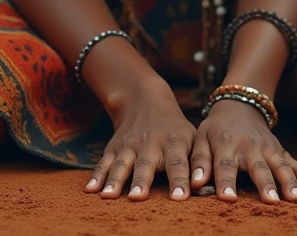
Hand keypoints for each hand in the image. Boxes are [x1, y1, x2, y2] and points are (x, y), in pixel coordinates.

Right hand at [85, 77, 194, 200]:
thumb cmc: (175, 129)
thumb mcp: (192, 138)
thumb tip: (206, 186)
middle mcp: (151, 143)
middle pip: (146, 164)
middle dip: (141, 181)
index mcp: (174, 142)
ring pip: (122, 163)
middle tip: (138, 198)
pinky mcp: (114, 147)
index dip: (179, 180)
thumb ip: (198, 162)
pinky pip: (103, 162)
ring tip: (109, 196)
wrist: (145, 100)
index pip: (178, 163)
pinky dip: (96, 175)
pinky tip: (90, 190)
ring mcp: (130, 145)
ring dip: (115, 179)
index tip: (180, 197)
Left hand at [190, 99, 296, 203]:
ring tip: (296, 199)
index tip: (228, 198)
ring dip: (289, 182)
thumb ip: (199, 161)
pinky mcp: (281, 150)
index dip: (225, 182)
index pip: (225, 165)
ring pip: (281, 166)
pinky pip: (296, 164)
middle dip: (265, 184)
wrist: (239, 104)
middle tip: (271, 201)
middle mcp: (250, 146)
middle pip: (258, 167)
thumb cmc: (216, 128)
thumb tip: (193, 184)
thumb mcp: (201, 138)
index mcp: (226, 144)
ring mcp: (269, 148)